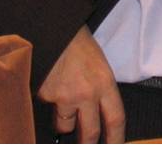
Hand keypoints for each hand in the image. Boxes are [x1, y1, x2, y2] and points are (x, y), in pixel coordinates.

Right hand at [37, 25, 124, 142]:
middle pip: (90, 132)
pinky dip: (49, 102)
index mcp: (105, 82)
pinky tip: (50, 84)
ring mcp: (64, 97)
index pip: (116, 118)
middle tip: (87, 144)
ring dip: (65, 121)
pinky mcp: (45, 96)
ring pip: (65, 125)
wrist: (53, 27)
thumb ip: (100, 88)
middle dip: (88, 142)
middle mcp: (87, 93)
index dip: (116, 138)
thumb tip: (97, 111)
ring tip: (64, 100)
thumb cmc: (77, 42)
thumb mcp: (98, 63)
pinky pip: (48, 109)